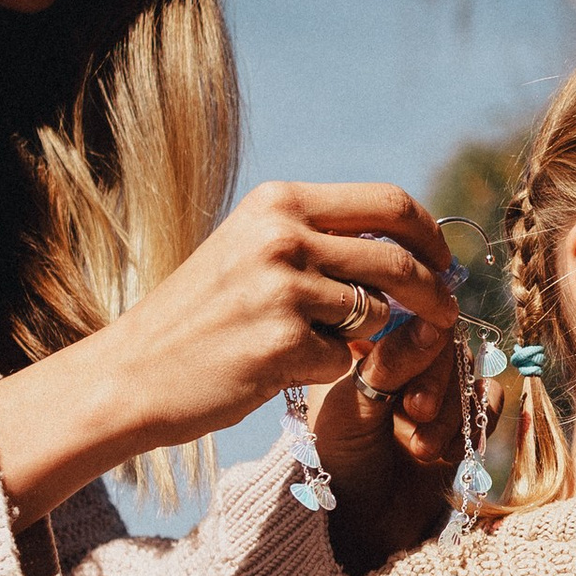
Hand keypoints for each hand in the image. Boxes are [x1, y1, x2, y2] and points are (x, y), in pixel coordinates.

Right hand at [0, 180, 456, 527]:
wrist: (132, 373)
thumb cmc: (201, 316)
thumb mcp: (253, 250)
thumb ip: (320, 240)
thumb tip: (409, 248)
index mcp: (279, 202)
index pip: (389, 202)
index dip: (430, 235)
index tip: (443, 262)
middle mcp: (282, 236)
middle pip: (399, 260)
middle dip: (434, 291)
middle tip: (444, 315)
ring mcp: (283, 291)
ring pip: (375, 316)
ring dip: (358, 340)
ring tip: (302, 343)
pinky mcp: (282, 346)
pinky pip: (344, 362)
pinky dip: (324, 370)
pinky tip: (275, 367)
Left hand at [310, 323, 463, 572]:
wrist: (357, 533)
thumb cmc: (338, 468)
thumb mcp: (352, 409)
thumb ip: (393, 362)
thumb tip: (436, 320)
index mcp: (361, 352)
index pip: (405, 316)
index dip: (422, 327)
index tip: (428, 340)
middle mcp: (399, 368)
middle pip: (443, 344)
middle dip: (435, 380)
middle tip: (414, 413)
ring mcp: (431, 395)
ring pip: (468, 374)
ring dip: (451, 412)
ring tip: (422, 450)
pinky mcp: (458, 423)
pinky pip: (487, 401)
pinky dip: (475, 423)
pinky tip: (449, 454)